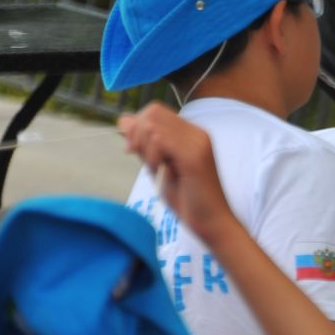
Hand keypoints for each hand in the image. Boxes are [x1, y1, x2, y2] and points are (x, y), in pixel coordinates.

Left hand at [116, 104, 231, 241]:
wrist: (212, 223)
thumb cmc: (188, 200)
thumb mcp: (159, 166)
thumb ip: (143, 144)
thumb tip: (122, 120)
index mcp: (192, 135)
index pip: (155, 111)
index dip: (136, 126)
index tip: (131, 150)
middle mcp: (198, 133)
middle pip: (152, 112)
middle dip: (136, 133)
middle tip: (137, 157)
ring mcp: (198, 143)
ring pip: (153, 125)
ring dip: (144, 147)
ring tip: (154, 168)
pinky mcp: (194, 157)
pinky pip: (159, 140)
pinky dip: (151, 154)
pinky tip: (159, 170)